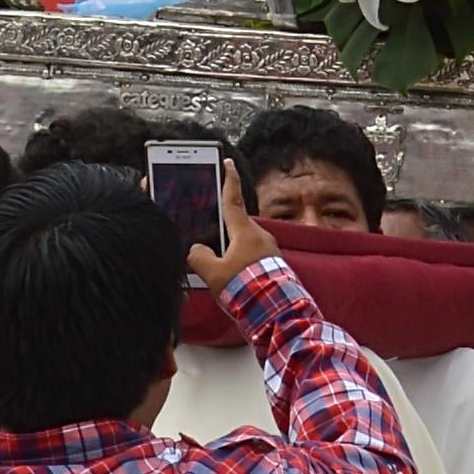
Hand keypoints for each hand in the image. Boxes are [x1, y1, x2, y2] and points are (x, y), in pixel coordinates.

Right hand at [192, 158, 276, 289]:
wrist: (276, 311)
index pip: (233, 199)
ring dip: (231, 252)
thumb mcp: (213, 274)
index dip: (228, 180)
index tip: (227, 162)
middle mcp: (260, 235)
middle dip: (222, 232)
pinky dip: (241, 263)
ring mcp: (269, 250)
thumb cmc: (245, 289)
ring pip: (243, 244)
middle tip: (210, 241)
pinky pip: (252, 257)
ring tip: (221, 273)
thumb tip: (197, 250)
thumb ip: (199, 257)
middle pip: (235, 226)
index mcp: (245, 231)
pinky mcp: (273, 264)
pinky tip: (234, 280)